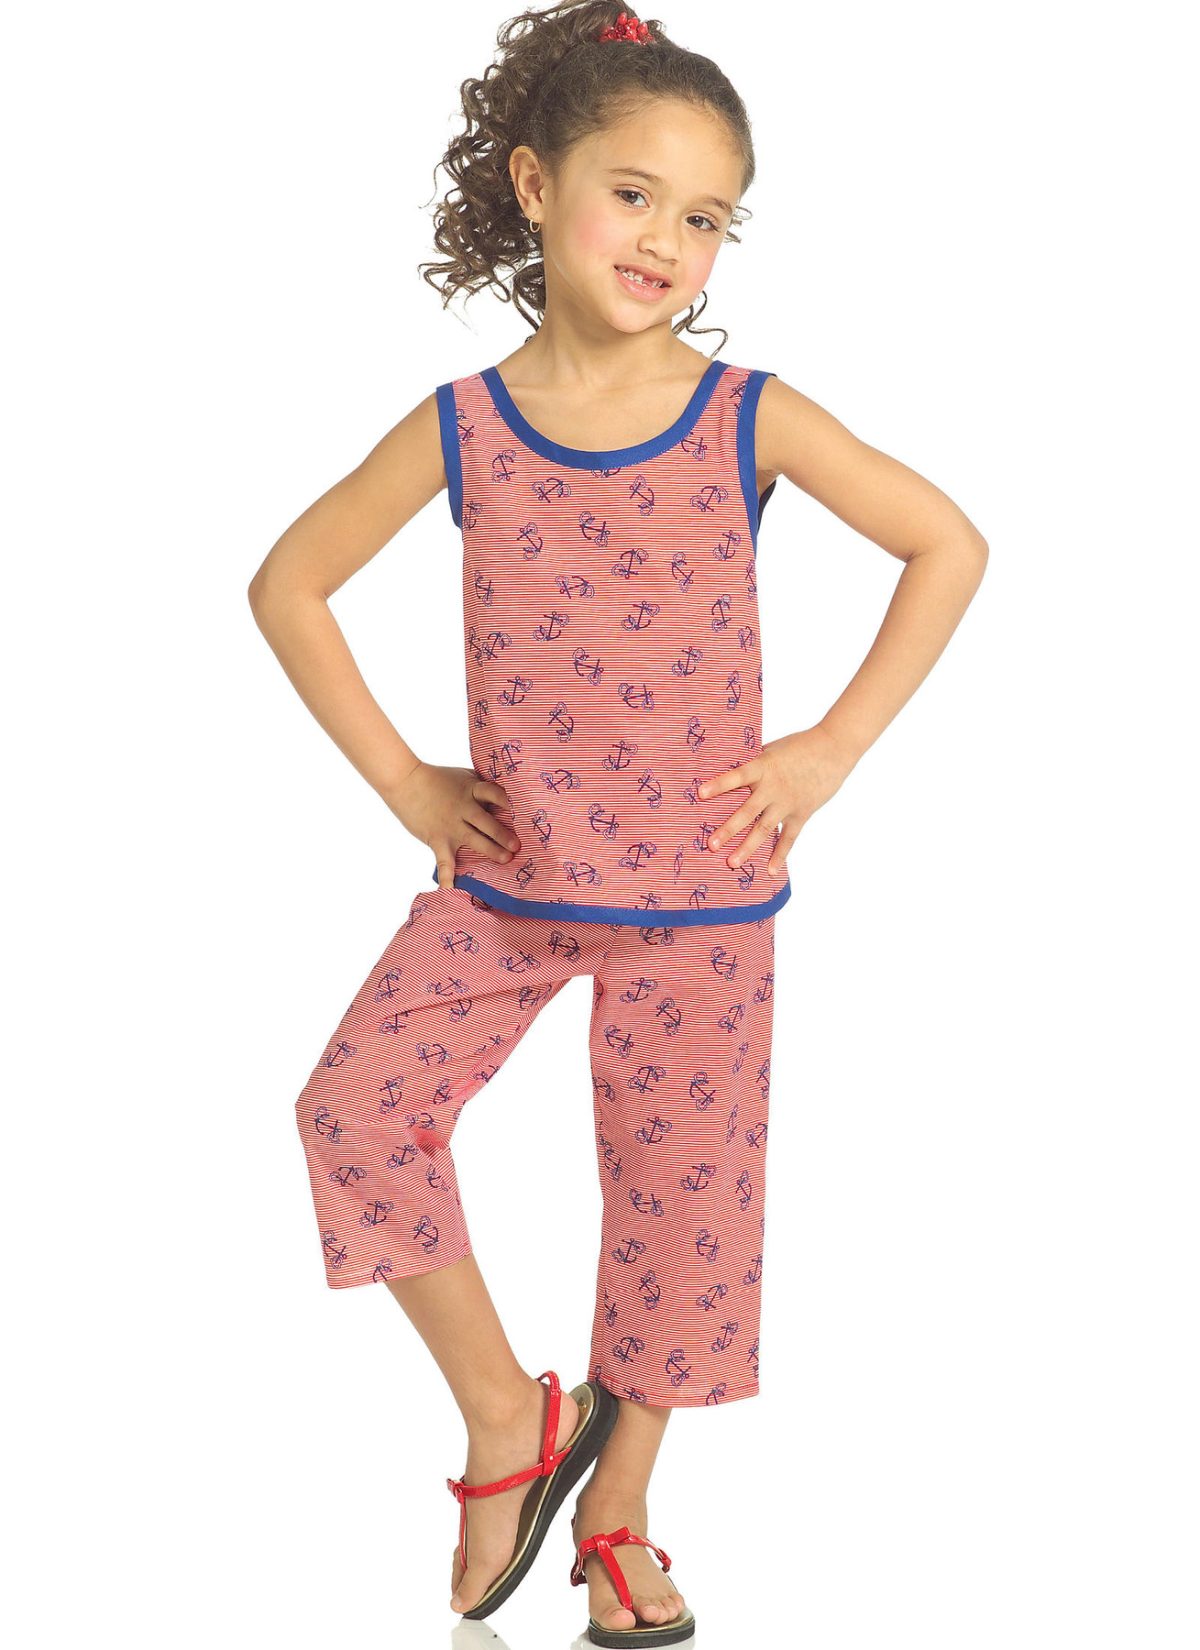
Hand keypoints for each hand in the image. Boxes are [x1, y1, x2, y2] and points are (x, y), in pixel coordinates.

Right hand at [384, 762, 520, 888]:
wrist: (404, 780)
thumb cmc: (437, 778)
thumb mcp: (464, 776)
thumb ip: (482, 785)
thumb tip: (507, 794)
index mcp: (472, 790)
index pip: (493, 793)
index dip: (508, 801)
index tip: (524, 810)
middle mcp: (463, 808)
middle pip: (486, 821)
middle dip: (502, 833)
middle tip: (517, 845)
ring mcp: (451, 825)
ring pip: (474, 839)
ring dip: (490, 849)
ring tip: (506, 859)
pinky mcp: (438, 838)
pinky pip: (443, 860)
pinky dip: (447, 876)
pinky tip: (450, 891)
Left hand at [696, 727, 853, 877]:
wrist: (834, 749)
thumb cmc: (801, 745)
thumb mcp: (773, 749)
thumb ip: (755, 764)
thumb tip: (733, 773)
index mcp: (763, 767)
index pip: (737, 776)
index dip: (719, 785)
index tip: (700, 794)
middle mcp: (773, 787)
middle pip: (747, 811)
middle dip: (728, 829)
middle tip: (711, 845)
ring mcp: (787, 802)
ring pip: (764, 829)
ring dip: (747, 847)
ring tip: (732, 863)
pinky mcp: (802, 812)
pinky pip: (789, 838)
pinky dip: (780, 854)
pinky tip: (770, 870)